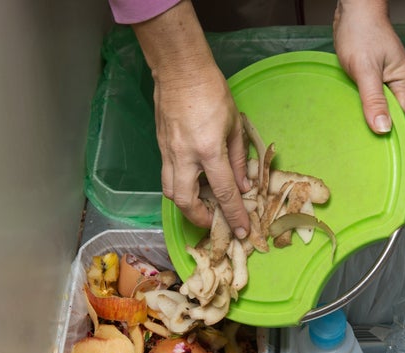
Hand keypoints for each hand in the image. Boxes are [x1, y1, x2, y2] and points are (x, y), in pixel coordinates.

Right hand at [133, 1, 250, 236]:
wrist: (180, 71)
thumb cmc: (212, 92)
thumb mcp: (235, 126)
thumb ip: (239, 159)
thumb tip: (244, 185)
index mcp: (209, 150)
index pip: (223, 191)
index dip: (234, 214)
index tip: (242, 229)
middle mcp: (184, 156)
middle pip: (185, 201)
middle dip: (199, 217)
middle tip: (213, 220)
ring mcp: (168, 152)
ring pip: (170, 191)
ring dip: (186, 204)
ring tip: (202, 204)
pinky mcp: (160, 146)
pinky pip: (167, 175)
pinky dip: (180, 186)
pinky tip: (193, 182)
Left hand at [333, 0, 404, 132]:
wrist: (352, 11)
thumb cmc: (361, 33)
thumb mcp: (366, 70)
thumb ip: (374, 100)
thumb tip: (383, 128)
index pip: (399, 116)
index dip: (385, 128)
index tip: (371, 141)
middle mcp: (398, 81)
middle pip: (388, 112)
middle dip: (374, 120)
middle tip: (357, 131)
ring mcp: (385, 78)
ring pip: (377, 104)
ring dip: (365, 111)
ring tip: (352, 118)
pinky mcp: (373, 76)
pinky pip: (369, 96)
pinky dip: (360, 101)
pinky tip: (350, 104)